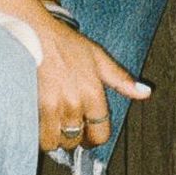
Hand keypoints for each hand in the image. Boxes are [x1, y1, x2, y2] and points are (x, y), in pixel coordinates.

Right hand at [30, 10, 148, 157]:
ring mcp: (51, 106)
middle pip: (76, 140)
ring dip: (55, 138)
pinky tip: (38, 122)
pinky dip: (37, 134)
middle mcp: (73, 103)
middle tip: (68, 126)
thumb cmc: (64, 43)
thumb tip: (145, 92)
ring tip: (53, 126)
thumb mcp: (98, 57)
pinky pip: (36, 135)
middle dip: (74, 137)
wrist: (32, 32)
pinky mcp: (30, 107)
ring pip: (55, 142)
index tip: (89, 135)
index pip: (100, 134)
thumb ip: (121, 79)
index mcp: (92, 93)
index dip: (95, 138)